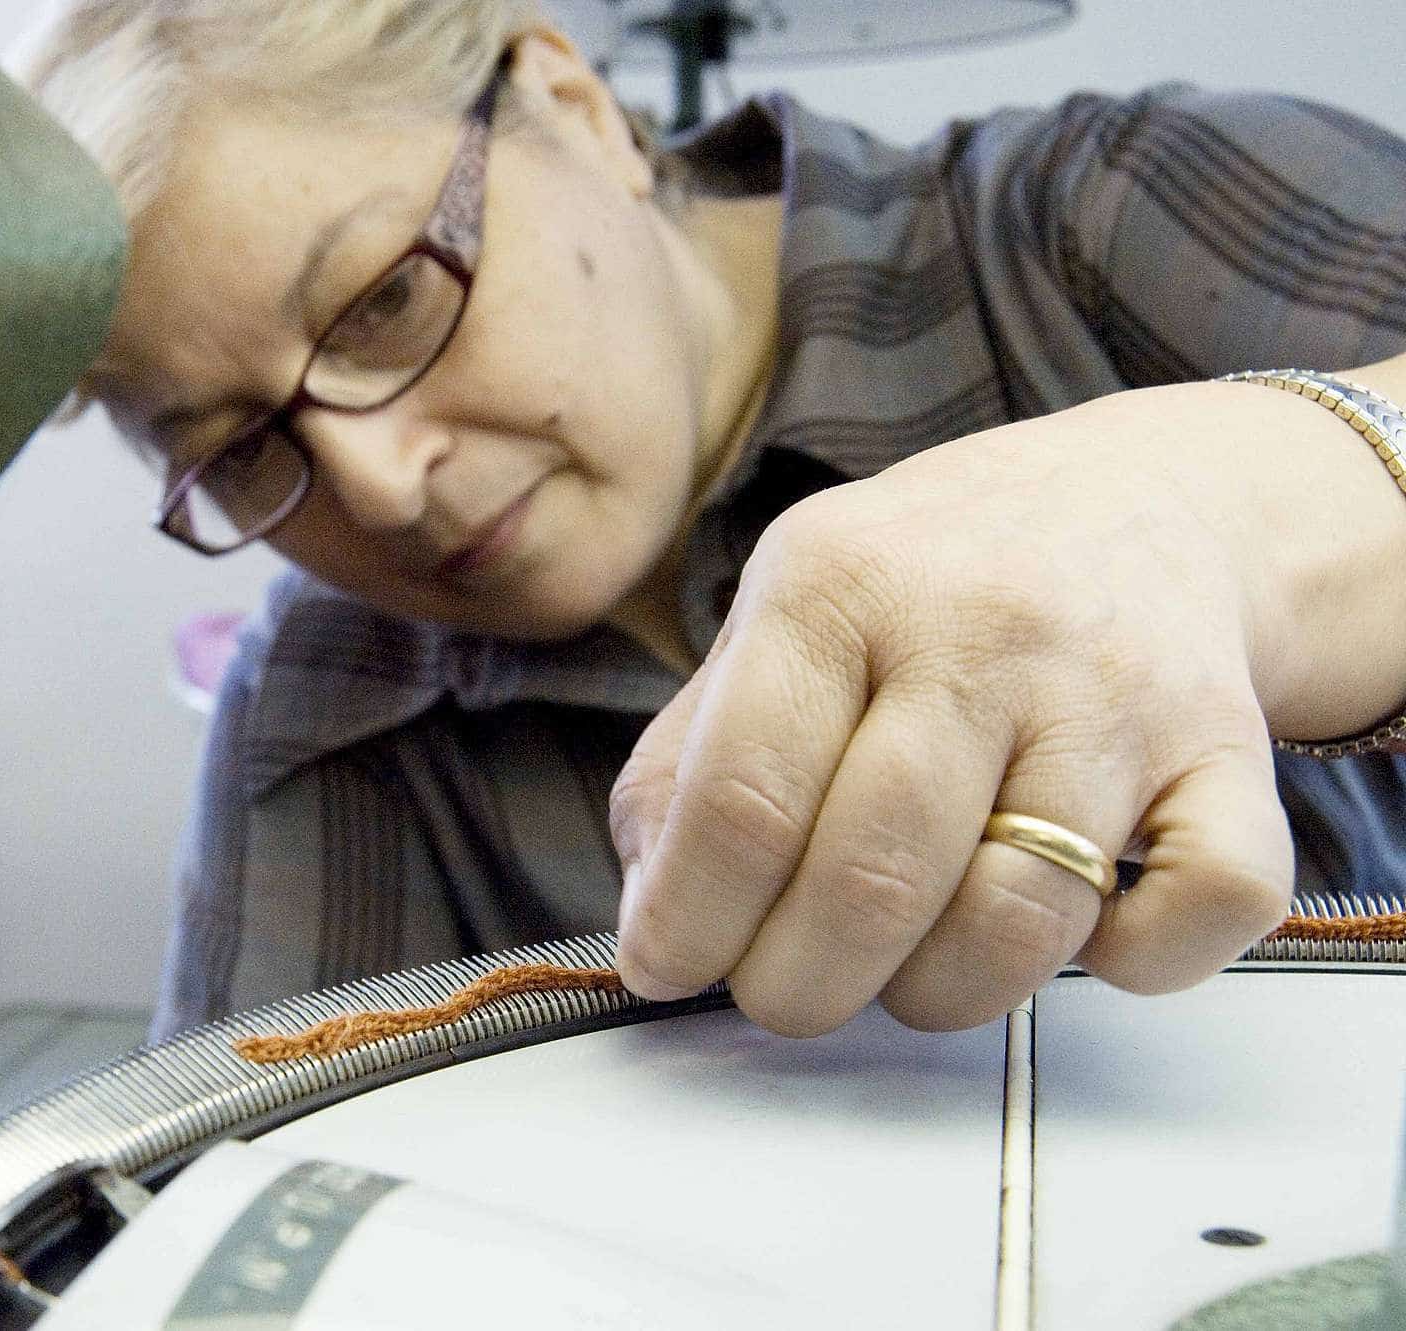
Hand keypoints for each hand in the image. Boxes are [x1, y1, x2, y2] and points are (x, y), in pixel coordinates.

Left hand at [610, 394, 1305, 1034]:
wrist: (1133, 499)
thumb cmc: (928, 584)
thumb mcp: (779, 616)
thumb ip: (691, 755)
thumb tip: (654, 905)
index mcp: (838, 584)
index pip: (742, 796)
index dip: (690, 919)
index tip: (667, 967)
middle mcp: (981, 629)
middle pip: (871, 879)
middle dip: (799, 983)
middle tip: (782, 991)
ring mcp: (1114, 692)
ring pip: (1018, 920)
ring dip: (938, 991)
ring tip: (902, 963)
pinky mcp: (1229, 750)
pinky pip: (1199, 909)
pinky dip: (1131, 961)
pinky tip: (1073, 924)